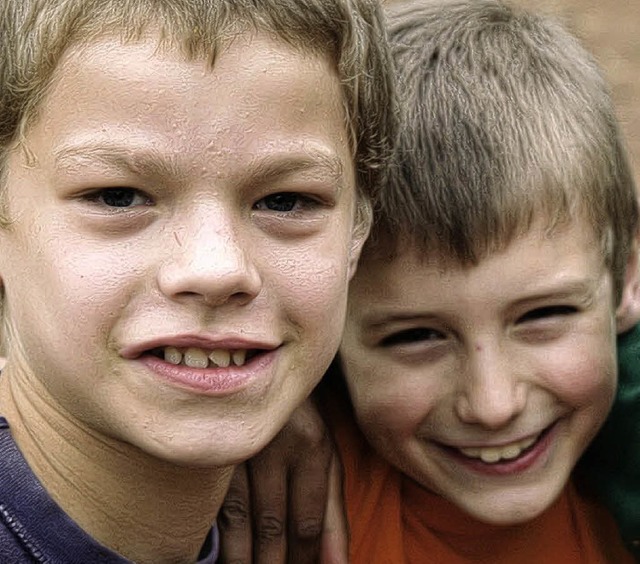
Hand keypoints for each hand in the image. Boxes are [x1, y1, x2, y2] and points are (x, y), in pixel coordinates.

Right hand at [218, 398, 347, 562]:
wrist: (263, 370)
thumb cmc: (301, 423)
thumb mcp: (327, 459)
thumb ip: (334, 513)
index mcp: (312, 446)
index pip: (307, 521)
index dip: (305, 562)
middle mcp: (276, 445)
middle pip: (272, 525)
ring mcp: (239, 443)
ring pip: (238, 519)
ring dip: (243, 560)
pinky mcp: (210, 447)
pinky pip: (211, 503)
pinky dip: (218, 538)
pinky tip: (225, 557)